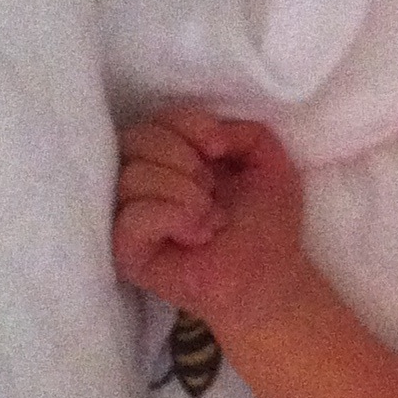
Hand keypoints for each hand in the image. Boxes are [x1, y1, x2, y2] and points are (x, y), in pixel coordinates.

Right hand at [112, 107, 309, 332]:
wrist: (271, 278)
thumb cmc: (267, 223)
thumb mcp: (267, 159)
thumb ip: (244, 129)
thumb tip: (209, 136)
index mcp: (173, 157)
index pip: (156, 119)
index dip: (189, 124)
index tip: (219, 150)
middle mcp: (145, 182)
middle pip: (135, 139)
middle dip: (182, 157)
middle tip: (211, 190)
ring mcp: (131, 216)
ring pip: (131, 176)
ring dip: (182, 191)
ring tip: (210, 218)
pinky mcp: (127, 251)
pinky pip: (132, 217)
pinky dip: (171, 217)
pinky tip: (198, 234)